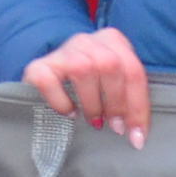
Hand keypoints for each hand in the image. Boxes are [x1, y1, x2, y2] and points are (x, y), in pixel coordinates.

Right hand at [24, 29, 148, 147]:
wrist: (50, 75)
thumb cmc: (90, 83)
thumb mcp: (113, 82)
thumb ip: (127, 97)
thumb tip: (138, 135)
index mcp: (113, 40)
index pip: (133, 71)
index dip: (138, 106)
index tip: (137, 136)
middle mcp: (88, 40)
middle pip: (110, 66)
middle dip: (116, 103)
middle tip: (115, 127)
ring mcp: (62, 50)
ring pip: (83, 70)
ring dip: (92, 103)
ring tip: (94, 121)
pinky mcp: (37, 66)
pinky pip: (49, 82)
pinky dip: (61, 101)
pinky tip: (69, 112)